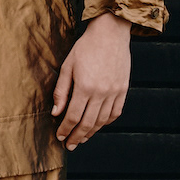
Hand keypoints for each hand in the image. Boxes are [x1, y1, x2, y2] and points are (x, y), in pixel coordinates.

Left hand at [51, 13, 132, 149]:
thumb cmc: (85, 48)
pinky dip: (106, 122)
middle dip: (77, 137)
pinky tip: (97, 125)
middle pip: (87, 123)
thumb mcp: (67, 67)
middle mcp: (101, 92)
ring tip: (82, 139)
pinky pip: (115, 112)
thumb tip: (55, 113)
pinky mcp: (123, 89)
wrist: (110, 34)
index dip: (65, 129)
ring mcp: (114, 92)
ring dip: (91, 132)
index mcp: (85, 87)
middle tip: (69, 145)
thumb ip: (61, 91)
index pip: (73, 116)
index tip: (60, 137)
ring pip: (102, 121)